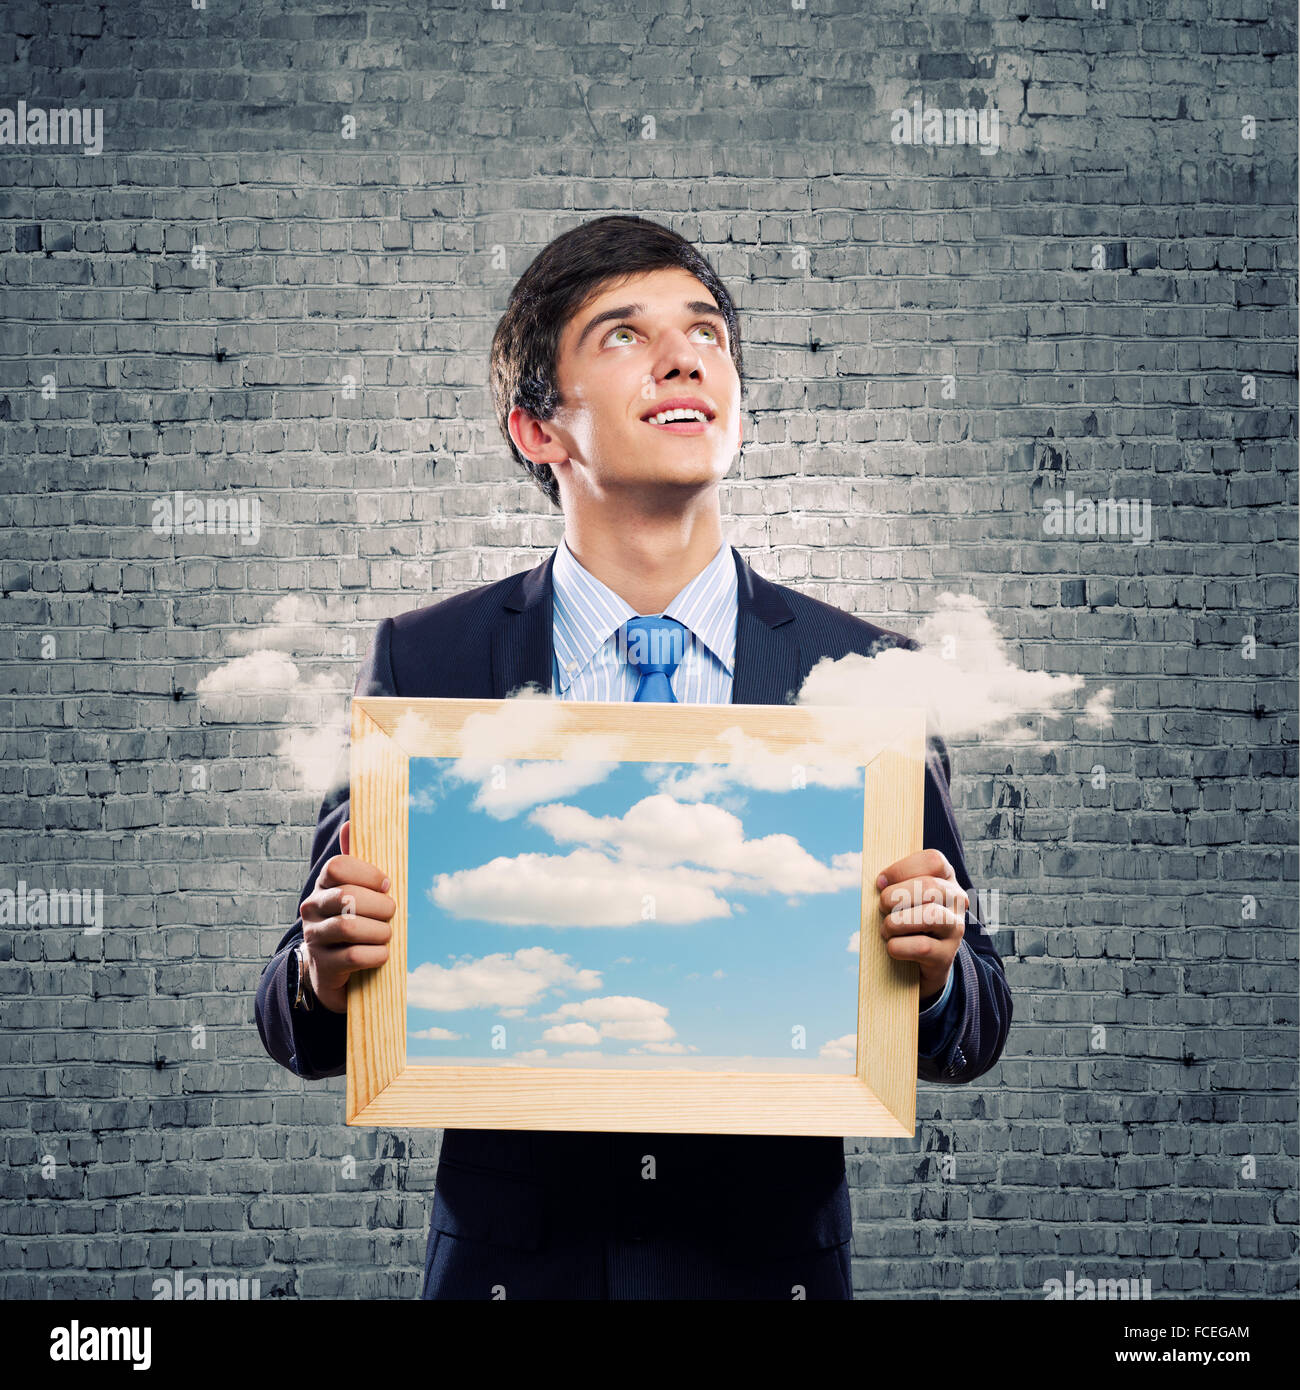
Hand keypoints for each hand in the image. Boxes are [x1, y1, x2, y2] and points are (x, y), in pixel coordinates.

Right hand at [298, 819, 394, 1013]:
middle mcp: (311, 908)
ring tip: (386, 934)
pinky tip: (382, 954)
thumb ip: (356, 861)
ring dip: (380, 931)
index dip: (369, 874)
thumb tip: (351, 822)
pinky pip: (355, 955)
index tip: (386, 885)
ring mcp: (314, 937)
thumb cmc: (353, 921)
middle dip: (381, 905)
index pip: (338, 866)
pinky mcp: (323, 964)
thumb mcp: (355, 891)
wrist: (333, 969)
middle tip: (391, 913)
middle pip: (348, 896)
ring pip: (350, 927)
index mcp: (322, 885)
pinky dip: (377, 955)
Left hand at [875, 849, 967, 1002]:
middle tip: (882, 907)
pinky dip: (898, 946)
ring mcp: (955, 928)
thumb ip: (895, 883)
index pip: (933, 861)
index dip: (901, 869)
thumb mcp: (903, 895)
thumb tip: (882, 882)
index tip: (881, 883)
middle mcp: (957, 901)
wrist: (922, 960)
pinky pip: (922, 947)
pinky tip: (892, 946)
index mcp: (946, 878)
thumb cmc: (906, 918)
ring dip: (897, 922)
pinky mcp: (947, 955)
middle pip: (930, 886)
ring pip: (931, 915)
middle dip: (896, 896)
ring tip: (887, 929)